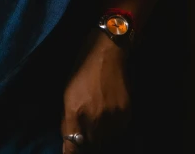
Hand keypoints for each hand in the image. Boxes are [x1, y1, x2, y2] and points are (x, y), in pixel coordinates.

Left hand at [61, 29, 131, 151]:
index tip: (72, 151)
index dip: (71, 152)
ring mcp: (111, 116)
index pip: (72, 146)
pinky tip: (111, 114)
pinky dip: (114, 127)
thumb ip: (69, 117)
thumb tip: (70, 137)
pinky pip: (119, 130)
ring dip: (101, 135)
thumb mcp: (68, 90)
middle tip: (87, 131)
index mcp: (74, 110)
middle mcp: (93, 117)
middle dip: (87, 141)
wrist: (108, 50)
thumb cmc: (83, 66)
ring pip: (106, 140)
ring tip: (100, 121)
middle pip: (90, 145)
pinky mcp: (126, 113)